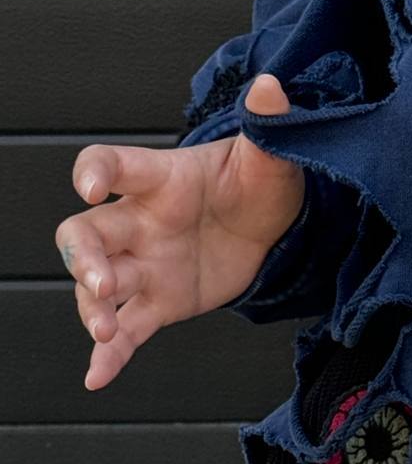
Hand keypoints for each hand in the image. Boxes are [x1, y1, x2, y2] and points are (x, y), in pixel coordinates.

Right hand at [53, 72, 306, 390]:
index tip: (90, 185)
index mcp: (159, 179)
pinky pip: (125, 328)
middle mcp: (138, 221)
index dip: (94, 172)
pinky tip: (97, 376)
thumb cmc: (258, 181)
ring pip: (96, 285)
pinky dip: (109, 353)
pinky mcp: (157, 302)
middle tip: (100, 279)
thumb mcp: (270, 156)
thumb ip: (269, 124)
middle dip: (83, 257)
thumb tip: (275, 86)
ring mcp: (143, 264)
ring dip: (91, 306)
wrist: (275, 225)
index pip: (112, 165)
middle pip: (85, 233)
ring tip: (104, 330)